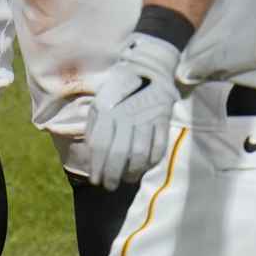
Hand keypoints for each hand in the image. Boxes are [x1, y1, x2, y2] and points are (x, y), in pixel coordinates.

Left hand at [86, 32, 182, 189]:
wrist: (148, 70)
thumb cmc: (119, 91)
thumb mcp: (100, 102)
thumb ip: (95, 127)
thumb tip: (93, 157)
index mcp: (106, 109)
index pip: (99, 145)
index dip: (96, 166)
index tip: (95, 180)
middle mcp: (125, 115)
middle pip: (119, 153)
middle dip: (112, 175)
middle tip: (110, 186)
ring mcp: (146, 118)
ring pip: (140, 154)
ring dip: (132, 173)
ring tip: (126, 180)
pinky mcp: (163, 120)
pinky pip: (158, 148)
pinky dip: (151, 163)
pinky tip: (144, 168)